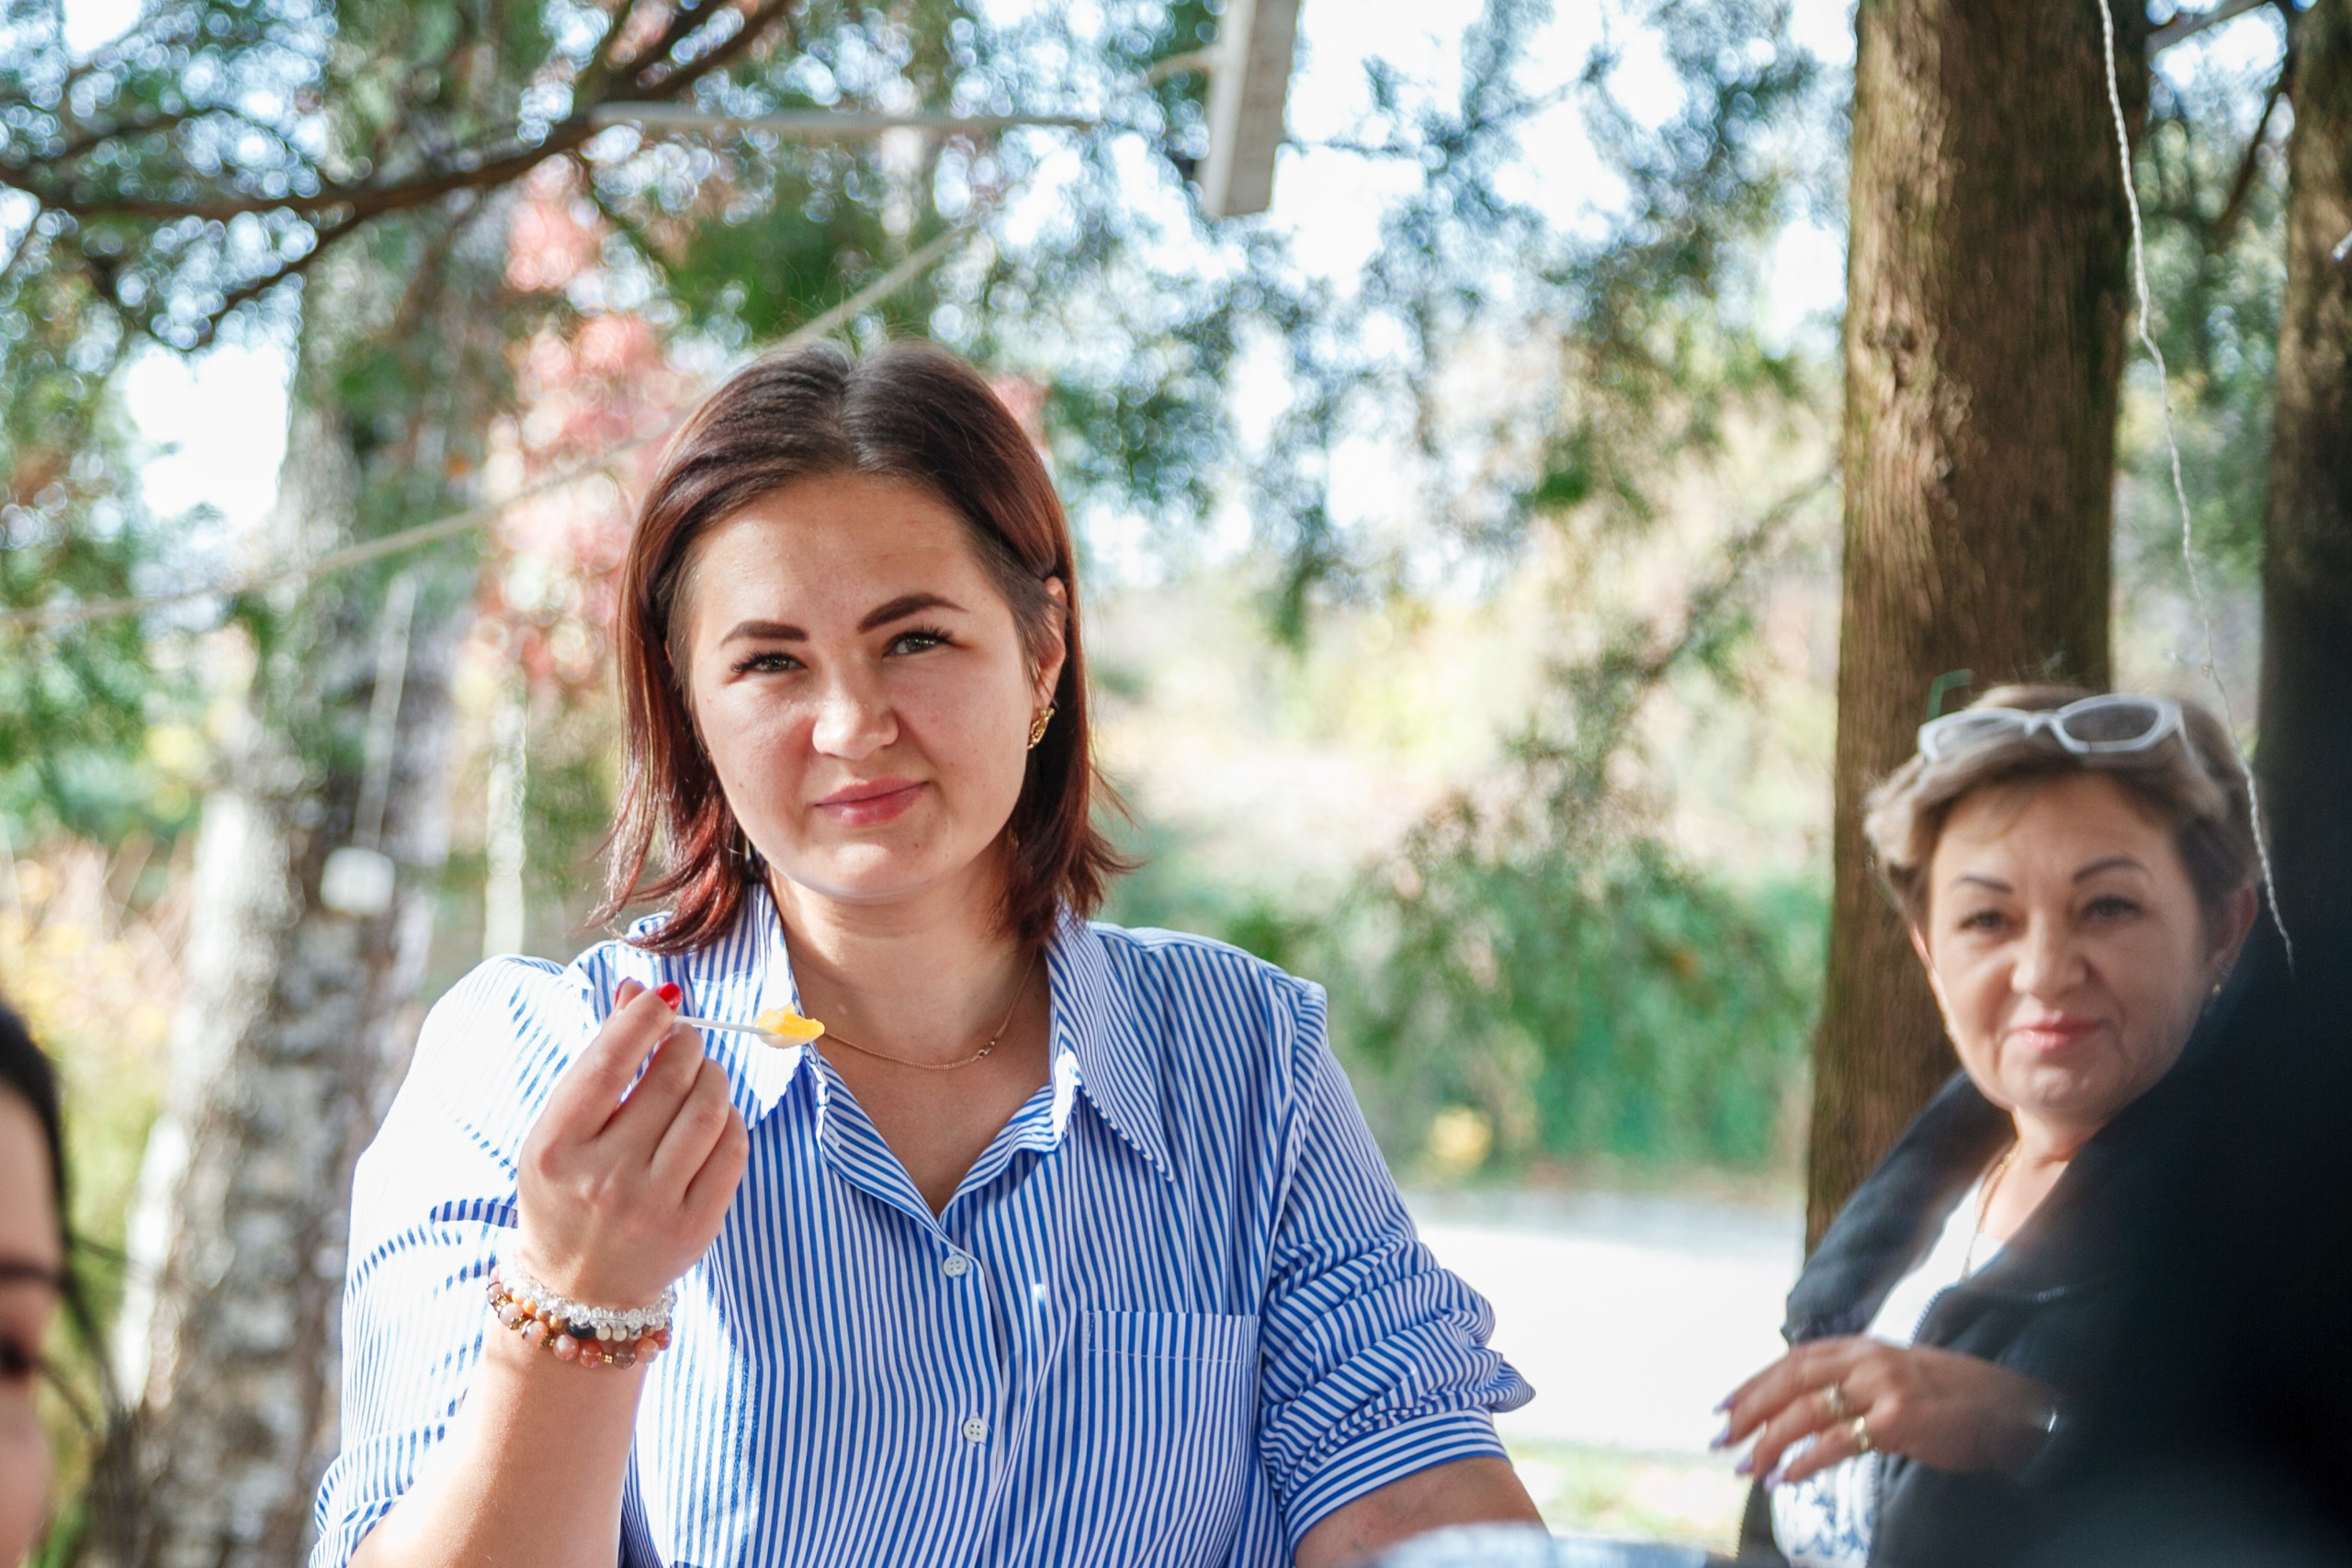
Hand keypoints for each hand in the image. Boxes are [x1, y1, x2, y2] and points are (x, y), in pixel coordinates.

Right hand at [513, 979, 749, 1308]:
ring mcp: (652, 1206)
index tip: (662, 1001)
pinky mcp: (695, 1226)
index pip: (608, 1062)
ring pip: (709, 1109)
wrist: (577, 1289)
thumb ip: (598, 1060)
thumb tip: (637, 990)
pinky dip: (731, 1119)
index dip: (643, 1019)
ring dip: (713, 1075)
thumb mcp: (560, 1130)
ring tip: (702, 1073)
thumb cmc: (566, 1191)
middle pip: (669, 1079)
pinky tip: (714, 1117)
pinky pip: (732, 1148)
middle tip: (684, 1040)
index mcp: (555, 1149)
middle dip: (686, 1044)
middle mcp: (603, 1179)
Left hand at [1717, 1337, 2056, 1485]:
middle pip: (1789, 1381)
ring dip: (1770, 1442)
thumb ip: (1853, 1382)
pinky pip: (1837, 1441)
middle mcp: (1865, 1359)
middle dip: (1748, 1410)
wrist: (2012, 1405)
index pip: (1791, 1361)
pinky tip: (1785, 1477)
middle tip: (1720, 1439)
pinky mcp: (1898, 1418)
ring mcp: (1881, 1386)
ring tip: (1747, 1468)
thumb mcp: (1895, 1374)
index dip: (1753, 1383)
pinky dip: (1804, 1461)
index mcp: (1860, 1347)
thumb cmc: (1952, 1396)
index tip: (1722, 1407)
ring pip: (1806, 1411)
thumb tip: (1804, 1406)